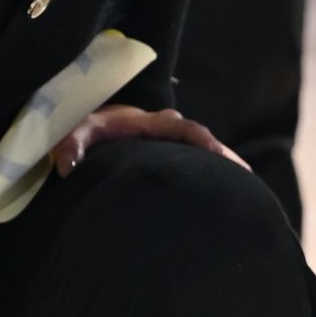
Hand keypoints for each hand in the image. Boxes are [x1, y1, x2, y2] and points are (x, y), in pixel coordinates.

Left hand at [53, 102, 246, 178]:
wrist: (88, 124)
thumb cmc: (82, 127)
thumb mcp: (72, 131)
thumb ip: (70, 145)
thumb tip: (67, 167)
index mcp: (150, 123)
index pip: (185, 129)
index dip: (205, 143)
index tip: (222, 157)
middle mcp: (166, 130)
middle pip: (203, 141)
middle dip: (225, 157)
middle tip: (247, 178)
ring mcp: (169, 142)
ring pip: (202, 152)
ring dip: (224, 166)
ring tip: (248, 190)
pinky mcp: (168, 153)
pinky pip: (194, 160)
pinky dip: (211, 172)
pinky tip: (226, 193)